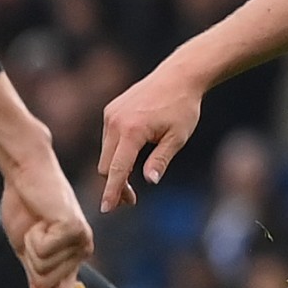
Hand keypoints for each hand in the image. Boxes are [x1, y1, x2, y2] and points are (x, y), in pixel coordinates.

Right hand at [0, 146, 94, 287]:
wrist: (25, 176)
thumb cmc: (25, 208)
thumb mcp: (26, 249)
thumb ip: (35, 275)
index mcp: (71, 260)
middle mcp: (81, 253)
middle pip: (43, 281)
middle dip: (28, 259)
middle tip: (31, 233)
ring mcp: (81, 242)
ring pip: (42, 267)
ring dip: (30, 245)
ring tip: (37, 223)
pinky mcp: (75, 230)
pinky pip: (42, 250)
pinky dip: (33, 236)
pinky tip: (41, 218)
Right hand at [95, 70, 207, 211]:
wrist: (178, 77)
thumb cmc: (182, 108)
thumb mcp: (178, 138)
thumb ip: (160, 160)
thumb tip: (149, 182)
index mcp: (131, 131)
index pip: (117, 169)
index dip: (112, 191)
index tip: (106, 210)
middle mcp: (115, 122)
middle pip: (106, 165)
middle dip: (115, 185)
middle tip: (131, 202)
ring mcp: (110, 115)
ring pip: (105, 153)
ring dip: (115, 169)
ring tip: (132, 185)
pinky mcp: (110, 111)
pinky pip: (108, 140)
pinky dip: (115, 153)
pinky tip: (131, 158)